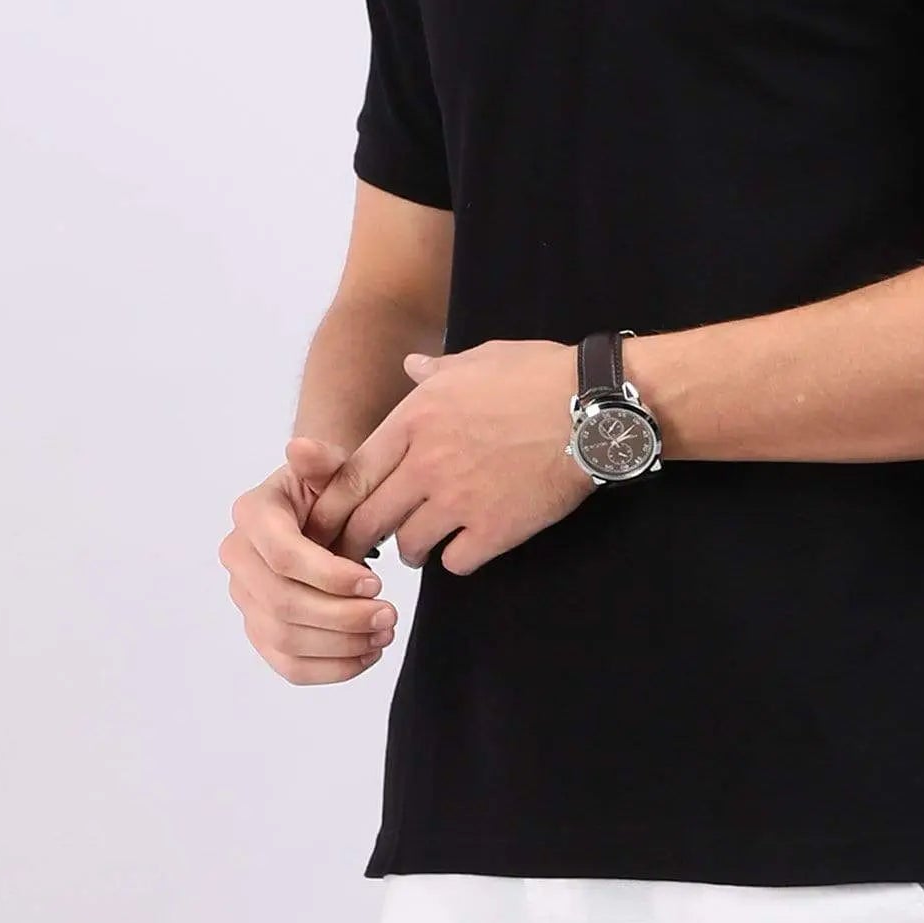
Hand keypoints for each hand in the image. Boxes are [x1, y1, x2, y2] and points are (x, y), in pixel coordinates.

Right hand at [219, 437, 399, 684]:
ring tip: (385, 633)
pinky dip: (333, 669)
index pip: (283, 556)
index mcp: (252, 515)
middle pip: (283, 605)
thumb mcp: (330, 469)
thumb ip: (321, 460)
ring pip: (286, 641)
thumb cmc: (329, 492)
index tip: (377, 583)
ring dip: (342, 645)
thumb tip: (301, 449)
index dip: (330, 576)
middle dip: (342, 617)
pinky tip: (369, 654)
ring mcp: (246, 600)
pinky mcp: (262, 633)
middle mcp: (238, 560)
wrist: (322, 515)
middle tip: (390, 616)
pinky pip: (290, 667)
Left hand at [316, 342, 590, 575]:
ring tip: (420, 548)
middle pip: (369, 518)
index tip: (329, 520)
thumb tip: (411, 366)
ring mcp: (460, 500)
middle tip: (358, 551)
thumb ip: (435, 370)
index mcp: (415, 419)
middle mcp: (427, 462)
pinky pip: (456, 562)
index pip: (352, 474)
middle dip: (358, 540)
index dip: (333, 505)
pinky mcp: (495, 529)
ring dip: (411, 550)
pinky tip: (465, 550)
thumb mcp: (478, 360)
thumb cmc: (540, 375)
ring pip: (410, 546)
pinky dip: (456, 560)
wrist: (594, 408)